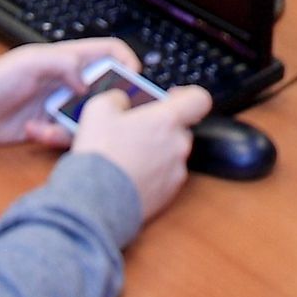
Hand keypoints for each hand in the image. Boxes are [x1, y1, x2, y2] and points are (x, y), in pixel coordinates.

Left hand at [0, 38, 153, 147]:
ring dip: (75, 126)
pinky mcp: (52, 126)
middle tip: (104, 116)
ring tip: (51, 125)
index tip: (132, 79)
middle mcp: (69, 81)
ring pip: (89, 118)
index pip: (109, 51)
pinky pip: (68, 135)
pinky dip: (54, 137)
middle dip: (107, 105)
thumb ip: (65, 64)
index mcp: (68, 58)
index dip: (125, 61)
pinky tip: (32, 130)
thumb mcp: (32, 62)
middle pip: (106, 89)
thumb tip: (90, 81)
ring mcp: (62, 104)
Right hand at [69, 80, 209, 222]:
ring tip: (129, 154)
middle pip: (182, 128)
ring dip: (157, 150)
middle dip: (163, 126)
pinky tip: (130, 174)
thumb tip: (122, 100)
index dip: (187, 95)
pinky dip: (153, 173)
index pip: (199, 99)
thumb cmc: (101, 154)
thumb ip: (117, 97)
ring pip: (173, 153)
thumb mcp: (99, 109)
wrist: (97, 201)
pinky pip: (166, 176)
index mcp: (167, 120)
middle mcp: (178, 145)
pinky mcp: (168, 194)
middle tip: (137, 128)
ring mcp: (176, 171)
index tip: (171, 97)